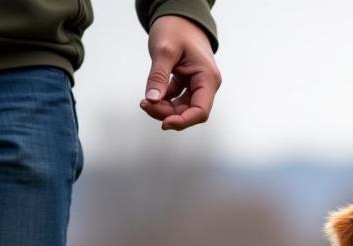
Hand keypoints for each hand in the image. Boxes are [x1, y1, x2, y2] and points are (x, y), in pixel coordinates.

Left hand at [140, 16, 220, 130]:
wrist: (180, 15)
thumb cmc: (176, 28)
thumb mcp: (164, 50)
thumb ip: (158, 76)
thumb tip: (151, 100)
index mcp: (208, 78)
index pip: (200, 111)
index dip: (183, 121)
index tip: (164, 123)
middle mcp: (206, 85)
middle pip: (190, 112)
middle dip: (168, 113)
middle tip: (145, 105)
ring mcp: (197, 85)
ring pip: (182, 108)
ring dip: (164, 109)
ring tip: (145, 102)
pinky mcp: (188, 83)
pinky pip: (177, 99)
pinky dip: (164, 100)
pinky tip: (151, 97)